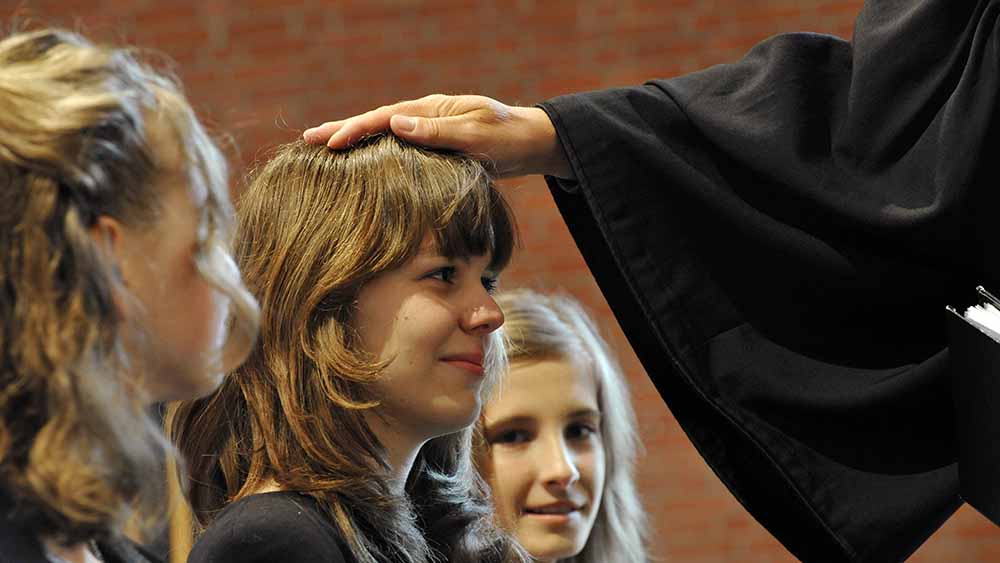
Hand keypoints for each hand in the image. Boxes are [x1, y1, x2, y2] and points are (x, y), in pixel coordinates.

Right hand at [302, 94, 572, 178]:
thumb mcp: (477, 135)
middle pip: (376, 121)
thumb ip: (437, 131)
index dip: (355, 129)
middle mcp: (426, 116)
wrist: (533, 143)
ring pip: (384, 135)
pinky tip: (362, 166)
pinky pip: (398, 149)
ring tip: (323, 149)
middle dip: (342, 129)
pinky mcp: (436, 146)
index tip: (329, 142)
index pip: (385, 118)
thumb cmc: (509, 139)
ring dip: (355, 140)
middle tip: (307, 139)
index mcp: (432, 109)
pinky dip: (376, 153)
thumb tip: (396, 123)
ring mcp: (430, 130)